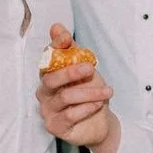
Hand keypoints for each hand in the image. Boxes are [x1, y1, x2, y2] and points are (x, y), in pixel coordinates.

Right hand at [35, 24, 120, 152]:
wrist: (99, 122)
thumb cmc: (88, 94)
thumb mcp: (84, 69)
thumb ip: (71, 50)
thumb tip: (56, 26)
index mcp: (49, 75)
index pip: (46, 58)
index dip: (55, 46)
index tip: (66, 38)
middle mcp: (44, 92)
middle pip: (51, 79)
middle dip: (71, 72)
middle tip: (91, 69)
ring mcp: (47, 110)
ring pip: (64, 97)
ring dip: (90, 93)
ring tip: (108, 92)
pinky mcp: (54, 126)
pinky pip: (69, 115)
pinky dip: (87, 108)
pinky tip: (98, 105)